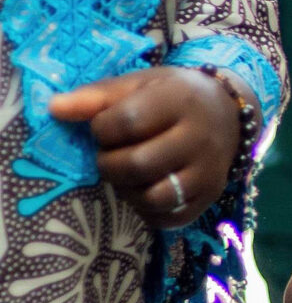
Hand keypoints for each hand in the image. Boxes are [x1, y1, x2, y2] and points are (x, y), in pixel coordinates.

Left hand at [47, 65, 242, 228]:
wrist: (226, 113)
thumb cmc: (171, 96)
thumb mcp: (138, 85)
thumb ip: (96, 97)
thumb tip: (53, 109)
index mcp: (180, 102)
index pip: (127, 123)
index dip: (102, 129)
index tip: (103, 128)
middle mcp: (200, 139)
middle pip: (138, 164)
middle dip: (109, 164)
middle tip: (110, 155)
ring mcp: (209, 173)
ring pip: (154, 197)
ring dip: (127, 190)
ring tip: (126, 175)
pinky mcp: (210, 197)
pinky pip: (169, 218)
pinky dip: (146, 209)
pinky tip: (143, 189)